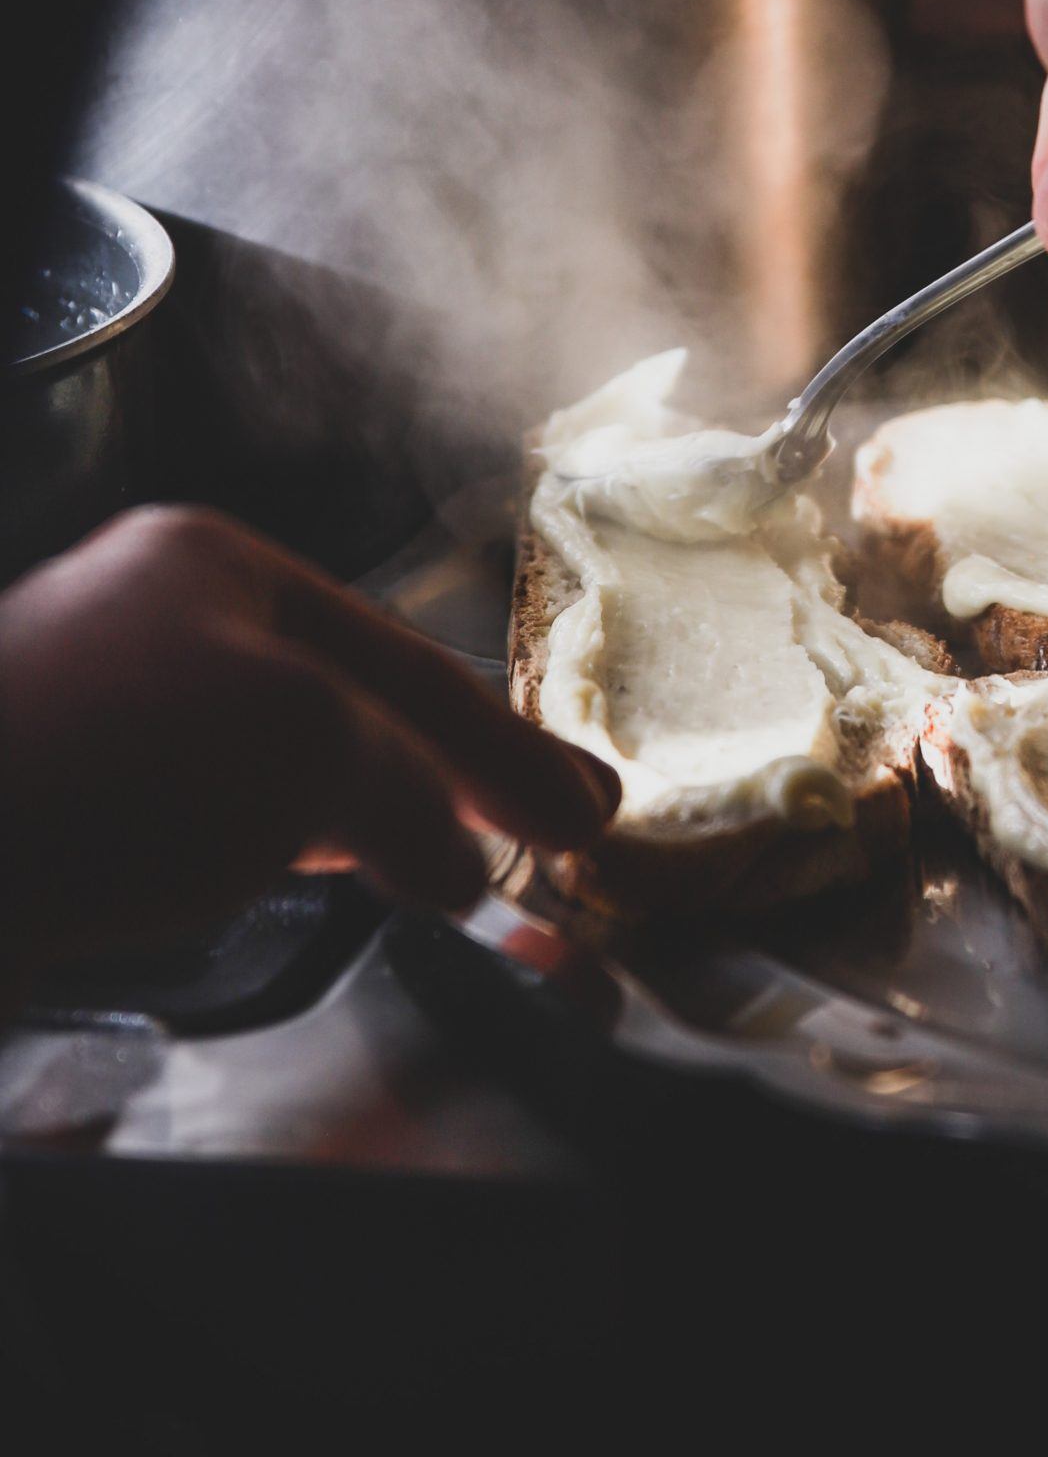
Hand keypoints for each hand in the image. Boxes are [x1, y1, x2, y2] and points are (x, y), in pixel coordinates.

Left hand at [0, 506, 616, 989]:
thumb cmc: (103, 772)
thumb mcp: (315, 747)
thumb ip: (411, 792)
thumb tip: (454, 861)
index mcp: (210, 564)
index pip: (401, 656)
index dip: (506, 745)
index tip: (583, 810)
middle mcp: (142, 620)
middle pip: (337, 699)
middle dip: (442, 776)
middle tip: (540, 841)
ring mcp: (87, 715)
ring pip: (264, 768)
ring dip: (358, 824)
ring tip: (444, 880)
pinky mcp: (45, 814)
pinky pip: (189, 832)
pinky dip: (266, 862)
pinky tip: (295, 892)